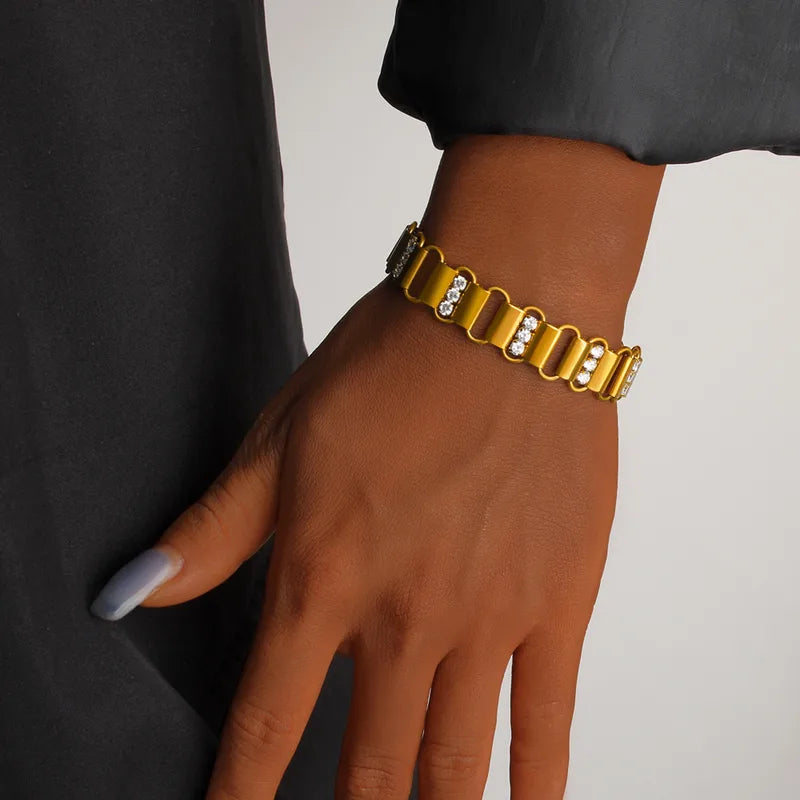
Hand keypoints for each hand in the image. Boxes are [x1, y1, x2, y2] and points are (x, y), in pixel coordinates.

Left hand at [92, 135, 663, 797]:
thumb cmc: (393, 364)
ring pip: (452, 765)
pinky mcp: (558, 601)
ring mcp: (489, 617)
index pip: (265, 726)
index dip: (239, 798)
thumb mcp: (281, 437)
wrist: (505, 319)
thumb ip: (211, 531)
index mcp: (323, 577)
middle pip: (365, 771)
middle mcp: (405, 617)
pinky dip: (533, 785)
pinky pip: (546, 720)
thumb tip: (130, 594)